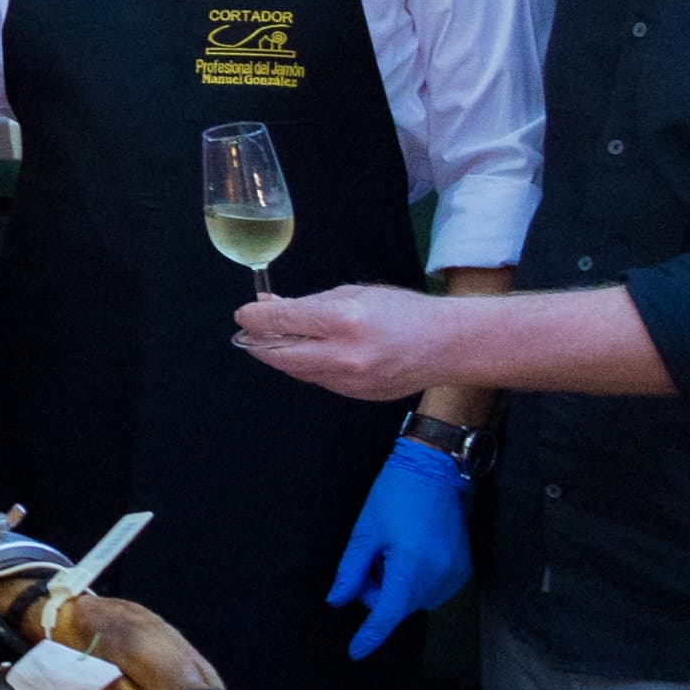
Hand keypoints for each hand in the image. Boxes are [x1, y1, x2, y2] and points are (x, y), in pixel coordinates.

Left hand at [236, 282, 453, 402]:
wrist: (446, 345)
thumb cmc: (402, 311)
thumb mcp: (354, 293)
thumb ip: (309, 304)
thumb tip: (271, 305)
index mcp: (344, 321)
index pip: (282, 321)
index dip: (255, 317)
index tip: (243, 314)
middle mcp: (344, 356)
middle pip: (279, 356)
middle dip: (257, 344)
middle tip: (249, 333)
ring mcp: (350, 381)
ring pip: (296, 372)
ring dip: (280, 357)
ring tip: (276, 340)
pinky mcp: (355, 396)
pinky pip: (318, 381)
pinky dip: (307, 367)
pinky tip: (310, 353)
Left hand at [326, 433, 474, 655]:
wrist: (435, 471)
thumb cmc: (396, 495)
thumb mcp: (364, 532)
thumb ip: (349, 571)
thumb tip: (337, 600)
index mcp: (411, 568)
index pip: (387, 613)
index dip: (370, 635)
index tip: (356, 652)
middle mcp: (438, 577)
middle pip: (398, 607)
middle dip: (378, 590)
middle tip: (372, 557)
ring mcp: (455, 575)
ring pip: (414, 600)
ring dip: (397, 586)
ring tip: (394, 549)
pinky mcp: (463, 570)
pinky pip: (431, 590)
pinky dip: (415, 580)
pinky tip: (411, 552)